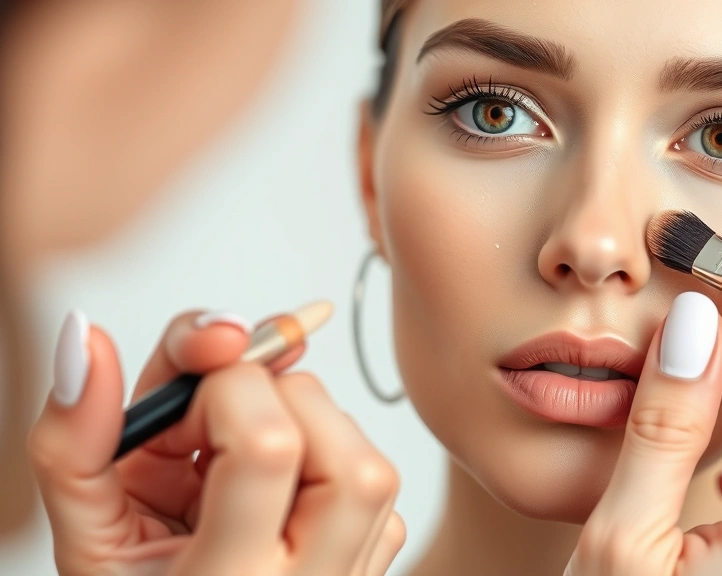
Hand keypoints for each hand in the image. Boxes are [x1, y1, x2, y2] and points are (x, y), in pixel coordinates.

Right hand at [29, 309, 404, 575]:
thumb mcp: (83, 539)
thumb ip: (73, 442)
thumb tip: (86, 337)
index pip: (269, 447)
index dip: (227, 390)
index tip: (182, 404)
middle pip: (347, 456)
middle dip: (279, 402)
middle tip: (213, 428)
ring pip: (372, 463)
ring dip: (303, 426)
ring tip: (237, 461)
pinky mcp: (375, 561)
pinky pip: (374, 485)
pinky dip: (324, 458)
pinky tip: (272, 488)